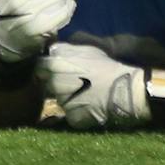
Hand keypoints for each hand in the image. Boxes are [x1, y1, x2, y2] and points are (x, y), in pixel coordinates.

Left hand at [37, 43, 151, 130]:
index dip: (46, 69)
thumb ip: (63, 49)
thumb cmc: (106, 64)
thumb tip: (50, 49)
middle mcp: (53, 80)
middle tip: (72, 84)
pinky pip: (69, 115)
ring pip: (58, 100)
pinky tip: (89, 107)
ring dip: (66, 98)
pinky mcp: (72, 116)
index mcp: (54, 61)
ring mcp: (61, 100)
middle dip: (54, 84)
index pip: (39, 66)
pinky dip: (77, 113)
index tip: (53, 71)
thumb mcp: (84, 48)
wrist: (124, 88)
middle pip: (46, 84)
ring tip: (84, 95)